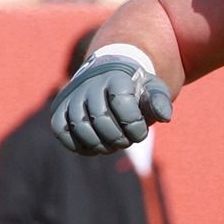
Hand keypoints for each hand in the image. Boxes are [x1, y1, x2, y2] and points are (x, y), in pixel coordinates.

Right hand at [51, 55, 171, 153]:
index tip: (141, 130)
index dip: (134, 124)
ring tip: (113, 146)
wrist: (110, 77)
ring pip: (80, 126)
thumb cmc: (136, 88)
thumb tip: (164, 116)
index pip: (122, 102)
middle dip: (118, 138)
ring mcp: (72, 95)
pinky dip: (79, 145)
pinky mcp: (59, 109)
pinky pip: (61, 131)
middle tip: (127, 141)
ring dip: (100, 144)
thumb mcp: (153, 90)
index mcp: (117, 76)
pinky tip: (95, 147)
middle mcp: (91, 83)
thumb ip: (159, 101)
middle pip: (101, 118)